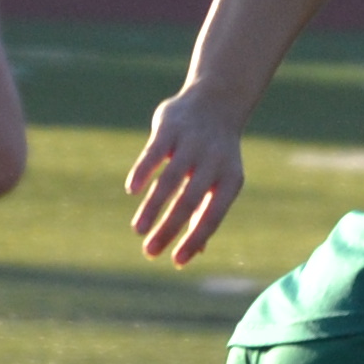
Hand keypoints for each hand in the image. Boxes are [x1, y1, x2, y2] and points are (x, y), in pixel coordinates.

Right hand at [127, 87, 248, 263]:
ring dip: (153, 207)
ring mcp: (191, 144)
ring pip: (170, 180)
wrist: (216, 102)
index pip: (212, 216)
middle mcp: (213, 162)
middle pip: (189, 202)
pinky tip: (133, 190)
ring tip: (138, 230)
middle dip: (168, 229)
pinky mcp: (170, 128)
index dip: (194, 239)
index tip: (176, 261)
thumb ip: (205, 213)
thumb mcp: (219, 181)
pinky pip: (155, 152)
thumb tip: (194, 253)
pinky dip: (144, 171)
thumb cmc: (215, 153)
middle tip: (149, 252)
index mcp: (230, 180)